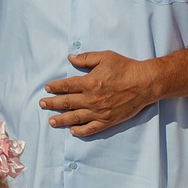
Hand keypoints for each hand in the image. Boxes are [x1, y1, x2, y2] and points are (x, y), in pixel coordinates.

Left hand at [40, 51, 161, 136]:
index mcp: (89, 82)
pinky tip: (72, 131)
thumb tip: (70, 58)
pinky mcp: (108, 120)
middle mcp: (91, 99)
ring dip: (61, 119)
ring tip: (51, 121)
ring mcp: (99, 112)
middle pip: (67, 103)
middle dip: (52, 103)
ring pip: (75, 117)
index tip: (47, 88)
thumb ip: (86, 58)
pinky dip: (80, 131)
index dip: (55, 87)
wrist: (145, 83)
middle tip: (42, 104)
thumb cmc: (126, 68)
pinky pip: (91, 128)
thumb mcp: (105, 57)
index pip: (66, 86)